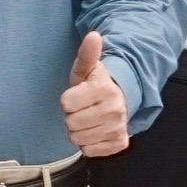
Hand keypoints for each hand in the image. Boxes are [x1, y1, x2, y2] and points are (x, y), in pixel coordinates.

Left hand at [58, 30, 129, 160]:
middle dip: (71, 116)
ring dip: (78, 131)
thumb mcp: (87, 69)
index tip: (76, 95)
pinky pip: (89, 151)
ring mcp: (118, 128)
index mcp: (105, 89)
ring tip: (87, 119)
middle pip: (71, 123)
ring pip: (78, 139)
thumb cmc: (95, 85)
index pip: (66, 103)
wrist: (120, 102)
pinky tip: (94, 131)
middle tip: (81, 109)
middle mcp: (115, 110)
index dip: (67, 100)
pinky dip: (88, 144)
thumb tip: (93, 35)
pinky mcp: (119, 144)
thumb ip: (87, 54)